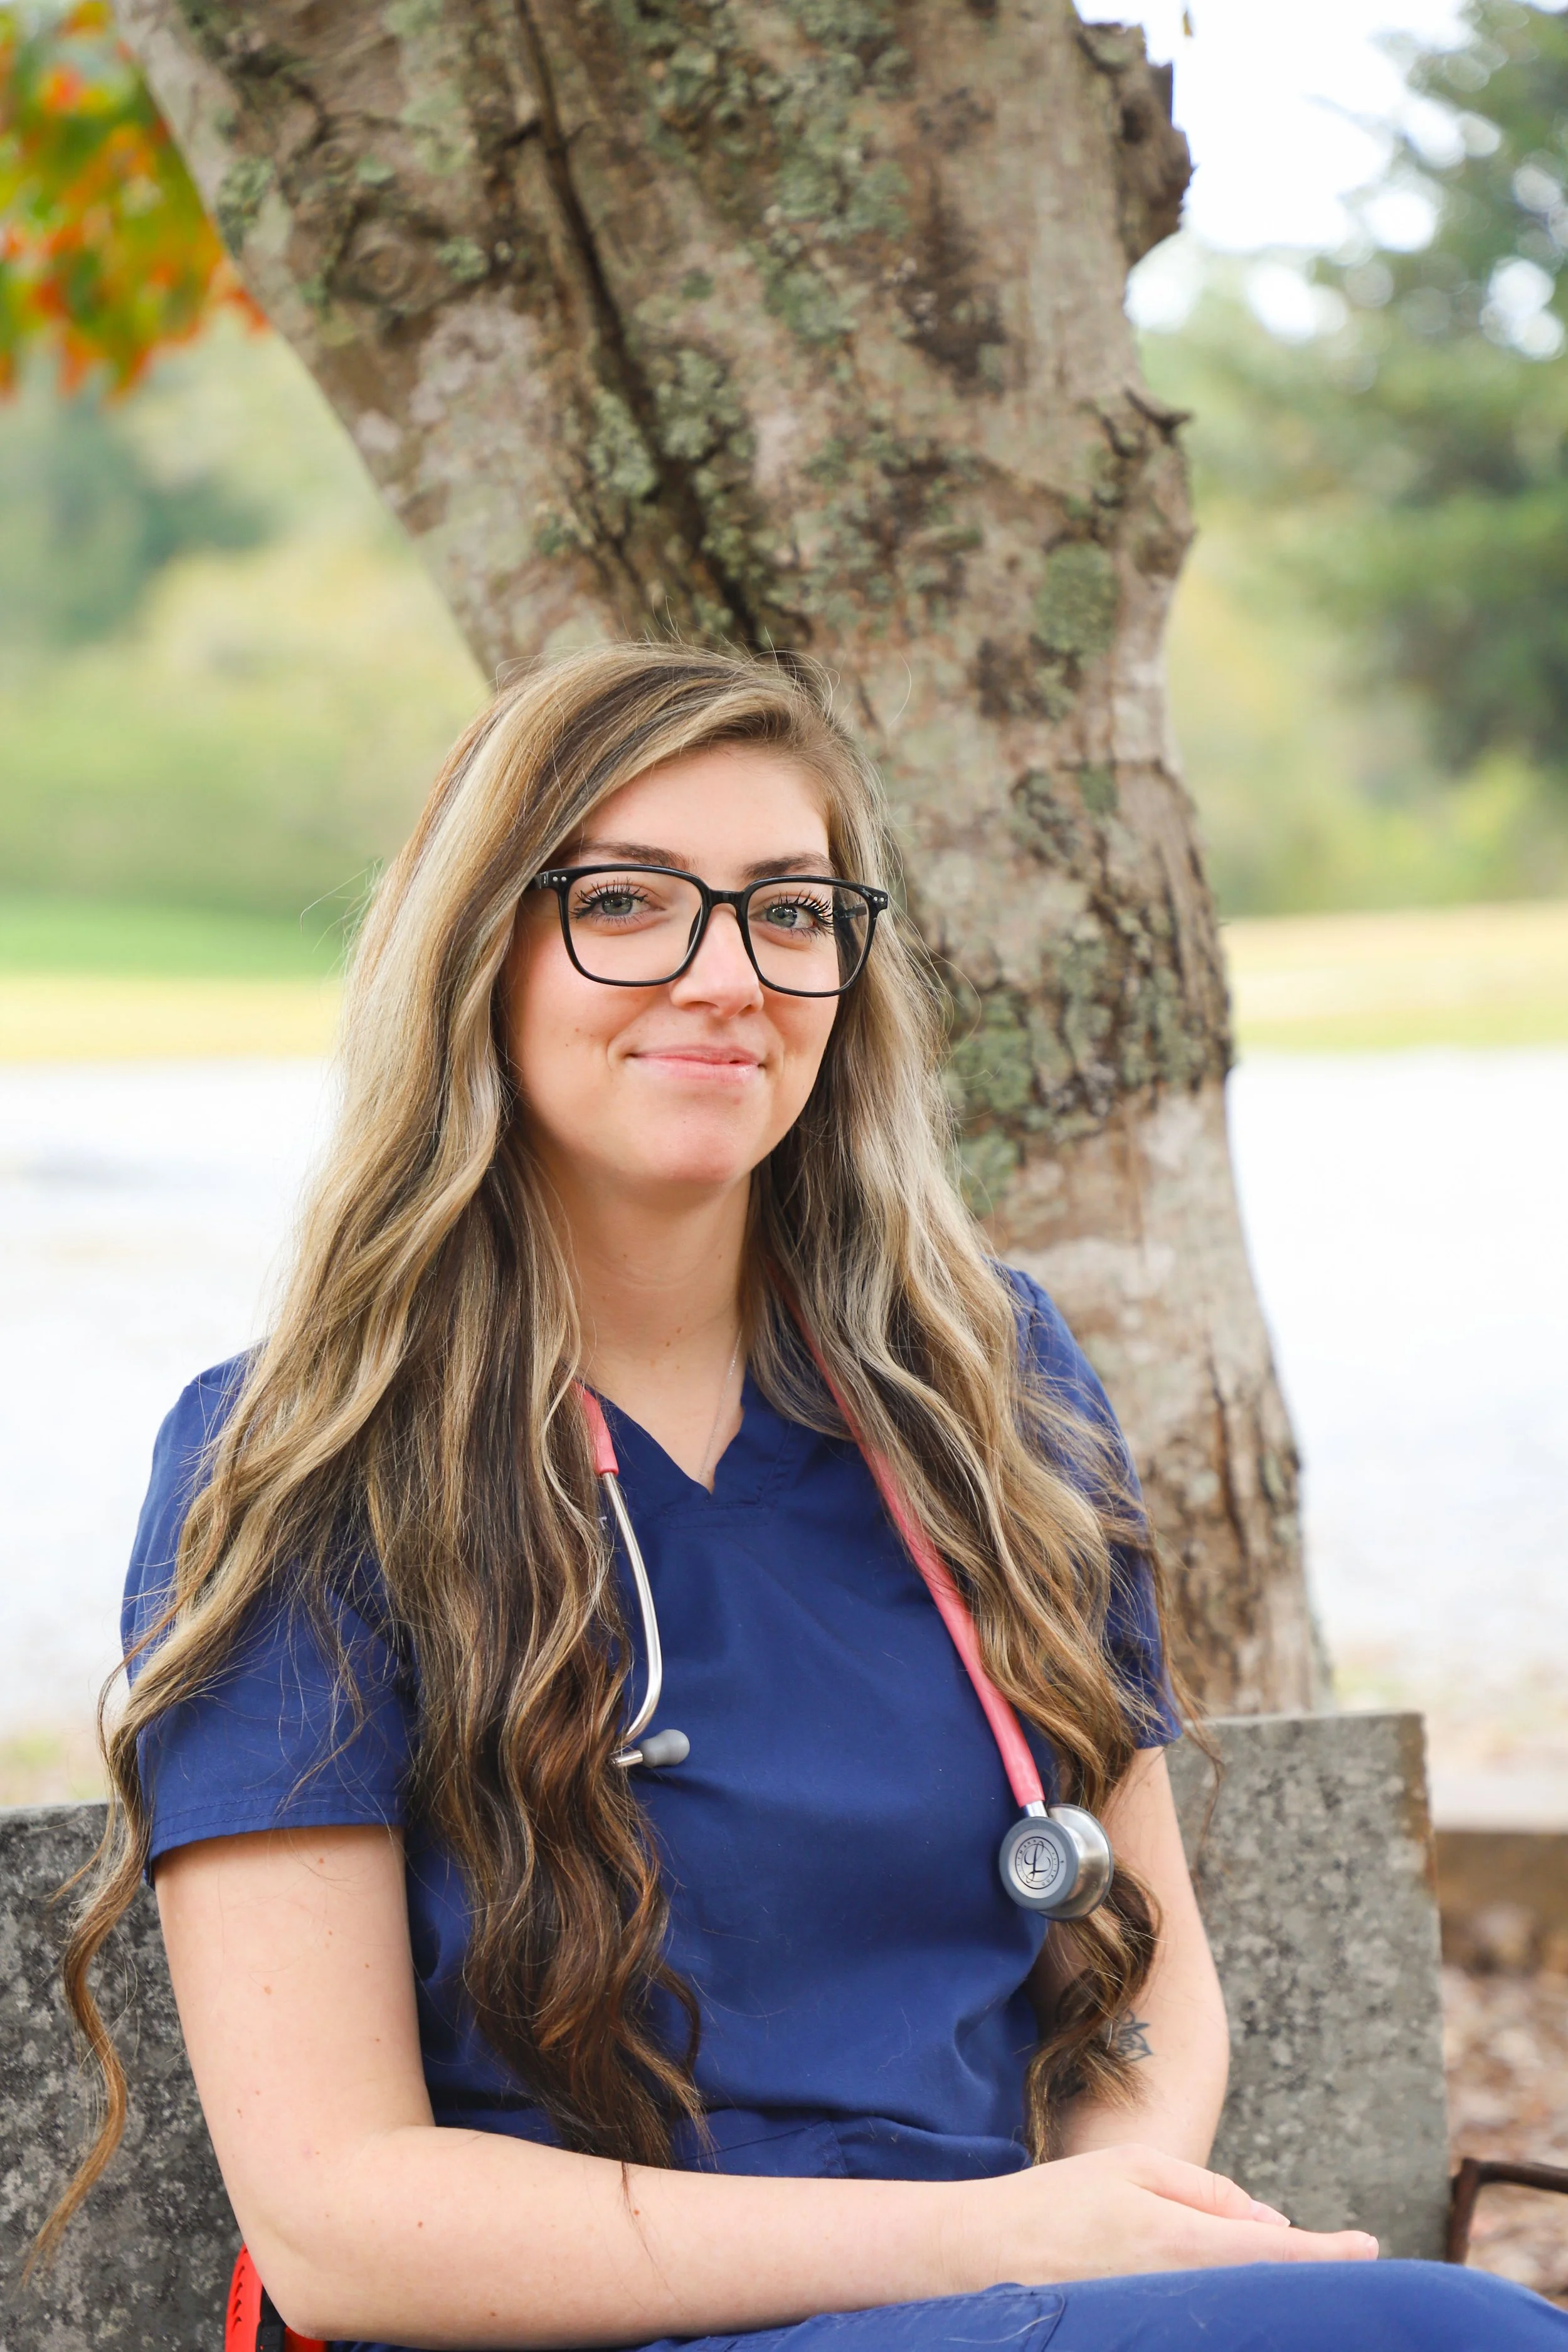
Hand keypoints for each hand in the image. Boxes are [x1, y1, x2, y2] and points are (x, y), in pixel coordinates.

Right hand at [942, 2142, 1378, 2288]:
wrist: (984, 2258)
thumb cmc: (1057, 2204)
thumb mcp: (1132, 2168)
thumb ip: (1207, 2191)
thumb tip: (1269, 2219)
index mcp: (1180, 2240)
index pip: (1277, 2250)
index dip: (1329, 2252)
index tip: (1369, 2247)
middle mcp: (1180, 2292)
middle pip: (1267, 2287)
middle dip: (1304, 2271)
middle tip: (1339, 2254)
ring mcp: (1162, 2321)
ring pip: (1240, 2305)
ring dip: (1266, 2285)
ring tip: (1286, 2267)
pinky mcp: (1143, 2333)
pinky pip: (1202, 2318)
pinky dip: (1230, 2302)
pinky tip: (1232, 2286)